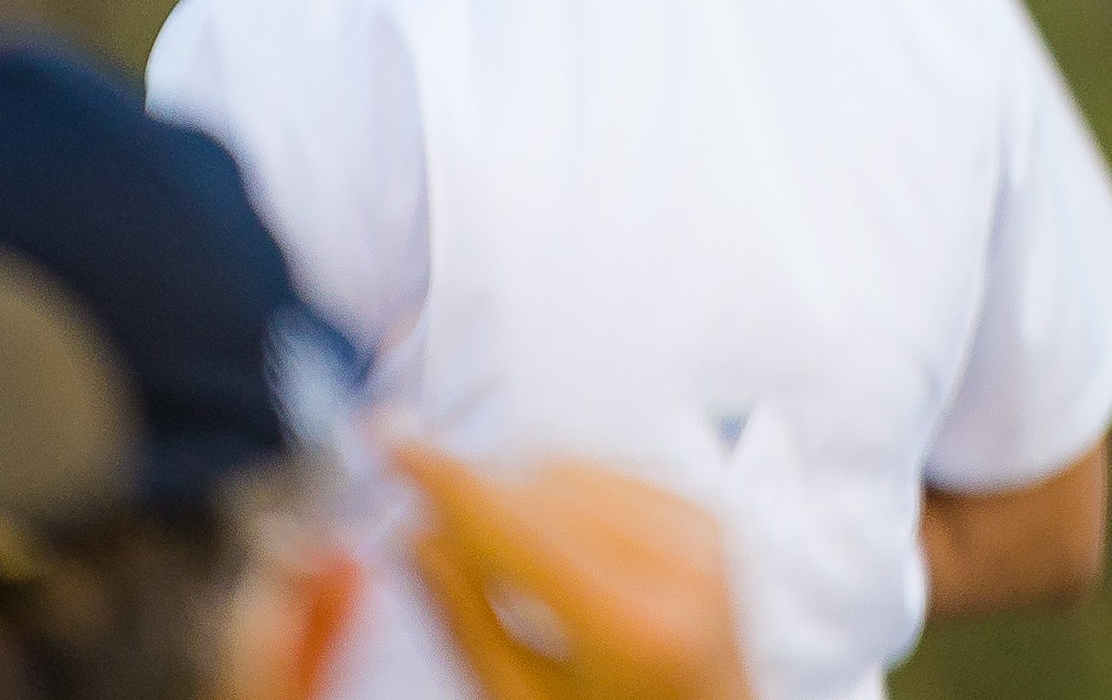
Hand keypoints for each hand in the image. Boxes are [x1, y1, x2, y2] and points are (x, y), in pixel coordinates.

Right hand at [388, 445, 746, 699]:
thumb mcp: (520, 696)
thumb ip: (465, 617)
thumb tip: (416, 535)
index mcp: (629, 622)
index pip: (516, 521)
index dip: (445, 475)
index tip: (397, 443)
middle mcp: (678, 564)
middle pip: (543, 486)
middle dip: (478, 502)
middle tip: (436, 538)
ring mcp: (704, 535)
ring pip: (576, 469)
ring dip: (524, 500)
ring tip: (515, 572)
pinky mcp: (710, 516)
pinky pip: (616, 473)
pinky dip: (571, 498)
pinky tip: (560, 552)